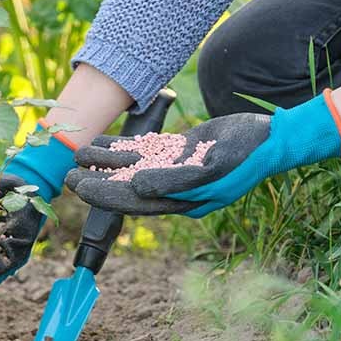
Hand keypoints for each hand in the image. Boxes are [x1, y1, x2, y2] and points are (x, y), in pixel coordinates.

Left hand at [66, 93, 340, 217]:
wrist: (272, 137)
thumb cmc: (247, 157)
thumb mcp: (212, 170)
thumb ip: (174, 181)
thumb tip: (137, 187)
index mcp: (180, 202)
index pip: (132, 203)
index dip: (103, 196)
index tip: (78, 188)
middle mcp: (173, 189)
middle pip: (125, 188)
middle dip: (97, 182)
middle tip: (67, 176)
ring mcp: (174, 171)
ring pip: (131, 168)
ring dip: (105, 163)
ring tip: (78, 155)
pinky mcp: (178, 153)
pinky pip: (144, 152)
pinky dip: (123, 148)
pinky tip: (102, 142)